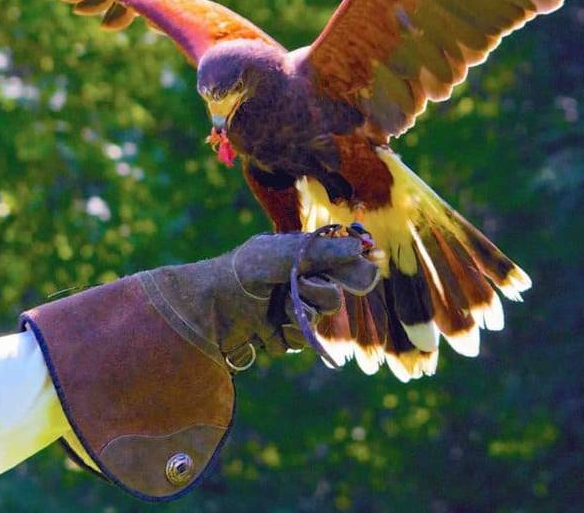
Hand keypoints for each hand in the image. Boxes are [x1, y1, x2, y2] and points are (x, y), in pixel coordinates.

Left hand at [141, 230, 379, 370]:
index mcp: (300, 255)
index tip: (373, 259)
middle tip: (302, 285)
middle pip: (339, 287)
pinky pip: (306, 336)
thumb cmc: (243, 272)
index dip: (355, 260)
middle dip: (323, 288)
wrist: (211, 309)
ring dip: (304, 308)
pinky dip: (291, 330)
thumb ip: (323, 253)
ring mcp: (295, 307)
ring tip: (280, 305)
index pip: (339, 256)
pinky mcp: (287, 334)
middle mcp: (301, 280)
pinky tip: (271, 326)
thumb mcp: (283, 255)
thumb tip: (361, 247)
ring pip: (326, 311)